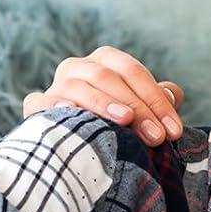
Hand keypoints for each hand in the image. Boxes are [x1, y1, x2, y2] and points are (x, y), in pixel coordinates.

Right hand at [23, 45, 185, 145]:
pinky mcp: (37, 107)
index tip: (173, 131)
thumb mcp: (143, 111)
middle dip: (137, 107)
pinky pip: (42, 105)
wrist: (78, 150)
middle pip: (107, 78)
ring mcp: (55, 86)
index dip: (156, 99)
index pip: (132, 72)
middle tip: (157, 137)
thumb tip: (173, 94)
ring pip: (78, 87)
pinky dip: (56, 110)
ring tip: (125, 121)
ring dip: (103, 104)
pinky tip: (75, 120)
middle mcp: (77, 67)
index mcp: (104, 61)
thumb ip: (159, 99)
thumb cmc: (119, 126)